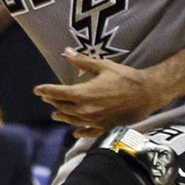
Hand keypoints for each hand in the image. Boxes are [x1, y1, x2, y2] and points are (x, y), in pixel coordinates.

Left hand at [34, 49, 171, 137]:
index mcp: (83, 94)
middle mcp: (85, 110)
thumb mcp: (102, 66)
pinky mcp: (105, 126)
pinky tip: (75, 133)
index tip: (36, 90)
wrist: (147, 93)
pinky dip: (81, 132)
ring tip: (55, 114)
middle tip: (46, 97)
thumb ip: (82, 62)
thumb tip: (66, 51)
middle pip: (63, 106)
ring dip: (63, 116)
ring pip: (73, 119)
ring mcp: (95, 120)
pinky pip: (89, 132)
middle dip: (53, 101)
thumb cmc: (125, 77)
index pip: (57, 93)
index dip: (45, 90)